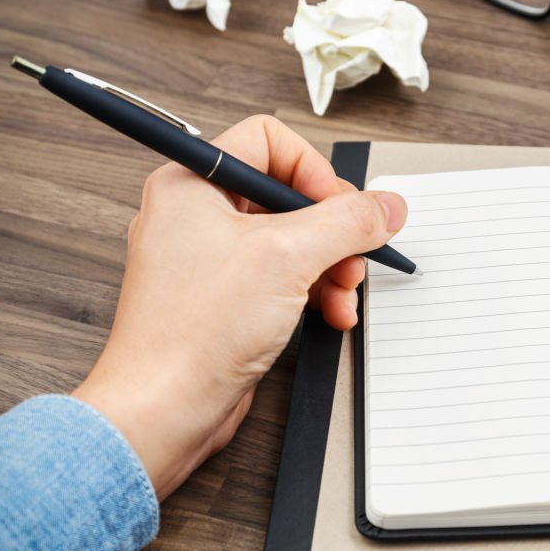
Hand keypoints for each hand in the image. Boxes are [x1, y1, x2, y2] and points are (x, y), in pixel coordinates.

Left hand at [73, 116, 406, 498]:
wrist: (163, 409)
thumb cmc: (192, 333)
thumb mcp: (288, 258)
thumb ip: (348, 222)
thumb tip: (386, 206)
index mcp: (191, 183)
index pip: (270, 142)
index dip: (315, 171)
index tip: (340, 209)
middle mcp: (196, 214)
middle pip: (289, 195)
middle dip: (332, 231)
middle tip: (352, 256)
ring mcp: (210, 259)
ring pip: (291, 240)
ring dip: (330, 266)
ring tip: (343, 294)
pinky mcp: (224, 298)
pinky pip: (282, 277)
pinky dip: (313, 291)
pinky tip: (331, 313)